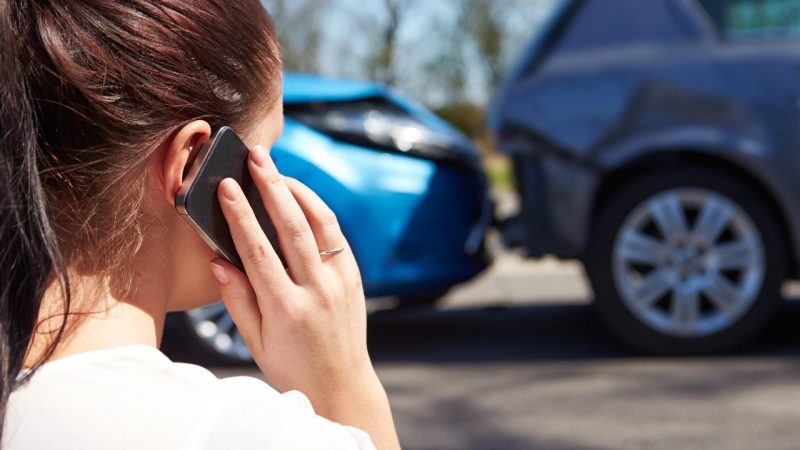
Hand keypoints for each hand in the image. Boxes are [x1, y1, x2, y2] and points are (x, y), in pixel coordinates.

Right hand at [207, 145, 398, 448]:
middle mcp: (317, 291)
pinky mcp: (354, 278)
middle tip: (256, 157)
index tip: (226, 187)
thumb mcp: (255, 342)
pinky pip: (335, 235)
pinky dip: (318, 210)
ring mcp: (340, 282)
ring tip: (276, 169)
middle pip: (293, 227)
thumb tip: (218, 260)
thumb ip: (237, 300)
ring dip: (298, 190)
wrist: (341, 384)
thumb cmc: (291, 366)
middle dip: (271, 186)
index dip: (240, 215)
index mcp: (286, 310)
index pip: (258, 252)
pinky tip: (300, 196)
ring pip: (321, 224)